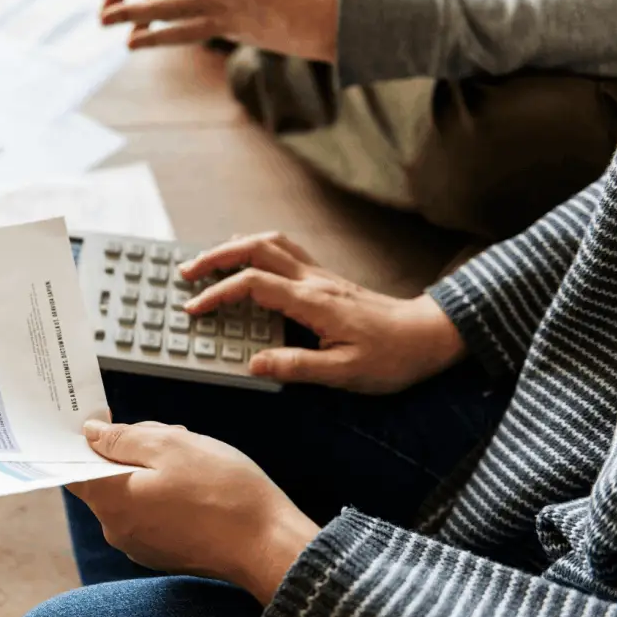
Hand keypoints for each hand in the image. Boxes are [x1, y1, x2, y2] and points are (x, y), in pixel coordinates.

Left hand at [69, 419, 317, 603]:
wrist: (269, 545)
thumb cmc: (223, 492)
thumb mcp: (171, 445)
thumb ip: (123, 437)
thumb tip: (91, 434)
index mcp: (111, 501)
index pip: (72, 468)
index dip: (84, 442)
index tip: (104, 420)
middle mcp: (118, 529)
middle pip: (107, 477)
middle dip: (133, 449)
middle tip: (172, 434)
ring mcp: (141, 545)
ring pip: (134, 492)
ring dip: (155, 469)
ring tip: (194, 458)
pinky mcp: (165, 552)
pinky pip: (153, 512)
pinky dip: (168, 493)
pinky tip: (200, 483)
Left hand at [97, 0, 338, 62]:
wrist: (334, 22)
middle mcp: (217, 1)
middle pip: (162, 7)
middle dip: (129, 10)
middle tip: (101, 18)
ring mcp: (228, 23)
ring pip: (181, 31)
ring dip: (151, 37)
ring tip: (127, 46)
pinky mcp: (241, 34)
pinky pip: (204, 34)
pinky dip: (183, 37)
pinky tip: (172, 40)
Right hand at [180, 232, 465, 393]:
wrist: (431, 336)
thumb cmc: (393, 358)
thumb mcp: (346, 373)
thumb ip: (298, 367)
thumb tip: (253, 363)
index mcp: (314, 302)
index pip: (254, 285)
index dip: (219, 294)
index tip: (194, 310)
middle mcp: (314, 281)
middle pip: (256, 249)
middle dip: (215, 257)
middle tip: (186, 273)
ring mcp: (321, 275)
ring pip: (270, 243)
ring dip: (234, 247)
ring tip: (207, 261)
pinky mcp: (326, 279)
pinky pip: (285, 251)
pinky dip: (257, 248)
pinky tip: (246, 260)